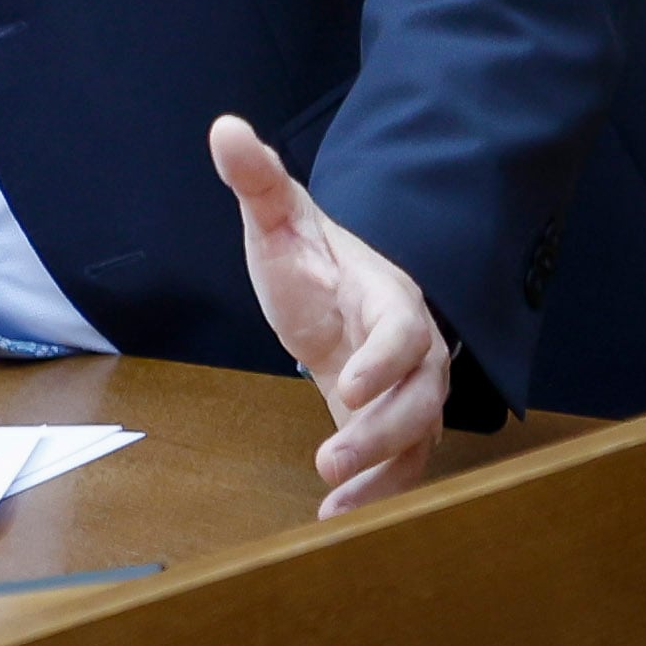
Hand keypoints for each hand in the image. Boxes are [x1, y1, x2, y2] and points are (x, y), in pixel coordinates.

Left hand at [209, 114, 449, 520]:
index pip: (404, 330)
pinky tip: (336, 516)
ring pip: (418, 438)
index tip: (349, 383)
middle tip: (330, 458)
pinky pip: (401, 465)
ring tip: (338, 504)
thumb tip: (225, 129)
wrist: (330, 298)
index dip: (384, 358)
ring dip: (382, 473)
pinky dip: (376, 492)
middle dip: (381, 431)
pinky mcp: (391, 428)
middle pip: (420, 397)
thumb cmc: (309, 260)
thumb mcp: (278, 221)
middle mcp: (412, 352)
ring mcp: (407, 393)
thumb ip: (257, 181)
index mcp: (390, 298)